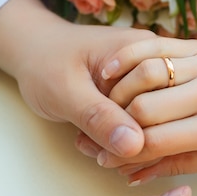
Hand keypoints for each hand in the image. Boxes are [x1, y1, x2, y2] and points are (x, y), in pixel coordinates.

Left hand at [0, 0, 153, 157]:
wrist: (33, 50)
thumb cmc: (45, 62)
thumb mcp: (65, 91)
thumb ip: (98, 117)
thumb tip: (135, 146)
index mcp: (146, 50)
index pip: (161, 103)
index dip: (132, 129)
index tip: (93, 134)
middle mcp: (158, 63)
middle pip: (163, 118)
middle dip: (126, 140)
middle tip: (85, 140)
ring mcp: (153, 81)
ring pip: (155, 128)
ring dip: (122, 144)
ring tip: (86, 140)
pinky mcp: (143, 96)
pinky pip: (145, 127)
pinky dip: (120, 140)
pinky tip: (95, 139)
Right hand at [78, 36, 196, 180]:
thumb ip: (179, 164)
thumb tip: (133, 173)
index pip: (156, 142)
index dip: (123, 154)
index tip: (105, 159)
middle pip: (143, 108)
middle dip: (115, 126)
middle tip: (100, 137)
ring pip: (144, 74)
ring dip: (117, 92)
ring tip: (107, 108)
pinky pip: (154, 46)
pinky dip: (127, 58)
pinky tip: (111, 72)